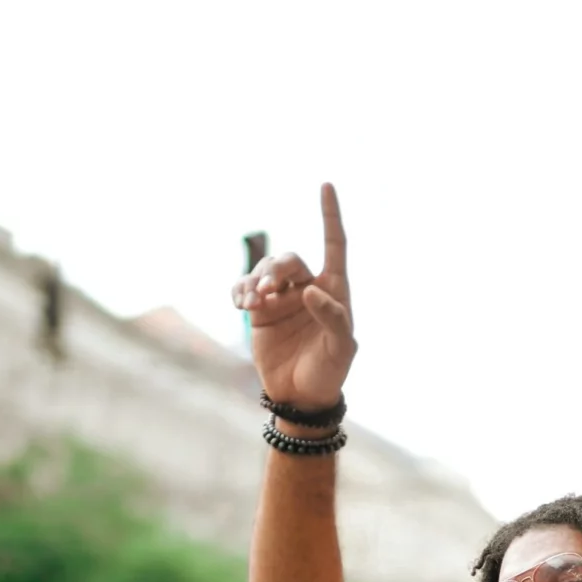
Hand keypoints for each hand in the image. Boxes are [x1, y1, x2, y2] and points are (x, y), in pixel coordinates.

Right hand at [231, 183, 355, 408]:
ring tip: (252, 301)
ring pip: (264, 271)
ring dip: (256, 280)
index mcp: (334, 290)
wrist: (301, 396)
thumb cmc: (329, 371)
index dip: (330, 215)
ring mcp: (281, 299)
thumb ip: (332, 317)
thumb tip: (310, 290)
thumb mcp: (341, 348)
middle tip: (268, 290)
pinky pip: (245, 289)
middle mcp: (307, 288)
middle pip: (289, 260)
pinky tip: (242, 304)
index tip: (326, 185)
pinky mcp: (259, 312)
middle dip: (276, 270)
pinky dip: (240, 290)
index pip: (334, 245)